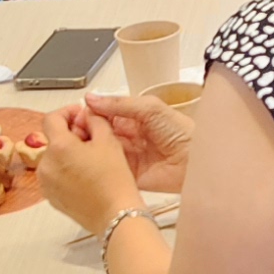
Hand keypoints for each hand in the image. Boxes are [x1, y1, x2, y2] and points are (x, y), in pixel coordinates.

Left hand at [38, 101, 142, 234]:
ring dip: (68, 153)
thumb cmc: (114, 180)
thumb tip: (87, 115)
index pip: (51, 118)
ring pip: (53, 158)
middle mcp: (46, 164)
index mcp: (58, 147)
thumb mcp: (109, 141)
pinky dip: (66, 170)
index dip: (67, 112)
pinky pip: (55, 175)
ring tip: (90, 160)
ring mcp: (46, 183)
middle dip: (70, 135)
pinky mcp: (51, 197)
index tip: (80, 115)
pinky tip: (86, 176)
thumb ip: (94, 120)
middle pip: (53, 139)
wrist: (115, 215)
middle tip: (91, 138)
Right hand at [75, 87, 192, 184]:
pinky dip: (99, 166)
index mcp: (135, 117)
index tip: (77, 115)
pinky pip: (110, 170)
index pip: (105, 113)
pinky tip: (89, 162)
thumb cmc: (182, 132)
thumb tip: (93, 98)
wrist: (197, 161)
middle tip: (76, 131)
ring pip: (102, 150)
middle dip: (87, 131)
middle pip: (101, 132)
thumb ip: (120, 104)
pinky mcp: (130, 175)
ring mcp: (129, 156)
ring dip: (91, 148)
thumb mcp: (150, 109)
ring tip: (80, 145)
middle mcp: (130, 136)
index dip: (91, 114)